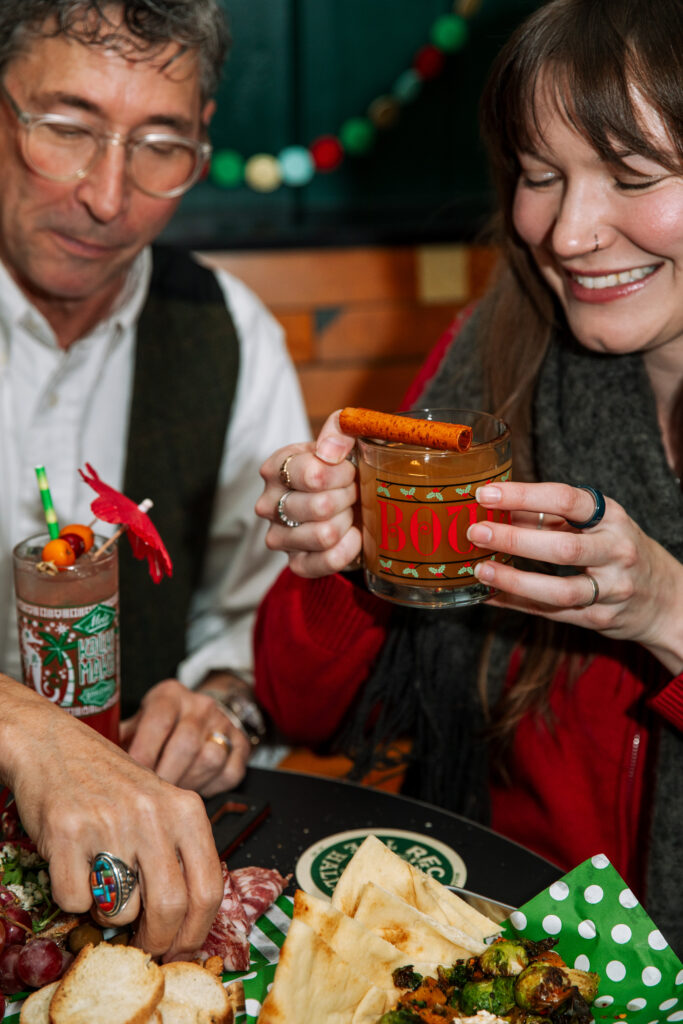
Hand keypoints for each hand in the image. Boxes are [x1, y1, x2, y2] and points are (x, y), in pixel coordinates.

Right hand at [1, 678, 223, 960]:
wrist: (55, 745)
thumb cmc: (111, 782)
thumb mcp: (160, 806)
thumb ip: (178, 853)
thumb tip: (187, 924)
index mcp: (185, 808)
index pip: (208, 887)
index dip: (196, 932)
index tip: (183, 950)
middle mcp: (152, 813)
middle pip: (169, 908)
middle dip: (156, 941)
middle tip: (144, 946)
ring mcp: (110, 821)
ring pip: (120, 910)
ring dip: (109, 914)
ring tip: (102, 883)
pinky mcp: (67, 831)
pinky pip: (75, 899)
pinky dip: (72, 898)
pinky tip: (74, 867)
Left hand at [120, 678, 250, 795]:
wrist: (198, 714)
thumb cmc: (157, 727)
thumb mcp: (135, 724)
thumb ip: (118, 742)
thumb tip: (93, 768)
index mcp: (169, 695)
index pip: (158, 721)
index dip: (143, 753)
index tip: (129, 779)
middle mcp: (200, 704)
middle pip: (185, 745)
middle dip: (165, 776)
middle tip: (148, 798)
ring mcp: (223, 723)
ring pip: (210, 759)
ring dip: (188, 783)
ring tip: (171, 794)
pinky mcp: (241, 743)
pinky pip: (230, 772)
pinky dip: (212, 787)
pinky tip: (195, 787)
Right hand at [255, 409, 360, 576]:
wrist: (353, 502)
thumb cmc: (344, 468)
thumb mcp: (344, 438)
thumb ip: (339, 429)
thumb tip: (329, 452)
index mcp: (276, 468)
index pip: (313, 475)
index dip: (342, 473)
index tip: (348, 469)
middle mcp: (268, 504)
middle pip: (322, 506)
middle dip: (348, 497)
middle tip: (351, 492)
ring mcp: (279, 537)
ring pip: (325, 534)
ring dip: (347, 521)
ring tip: (347, 511)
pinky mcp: (296, 563)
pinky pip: (328, 561)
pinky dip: (349, 548)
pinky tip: (352, 534)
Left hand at [469, 481, 682, 674]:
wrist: (665, 597)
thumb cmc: (617, 549)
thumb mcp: (595, 523)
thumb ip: (551, 516)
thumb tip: (496, 509)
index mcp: (611, 517)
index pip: (565, 500)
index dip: (523, 496)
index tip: (486, 495)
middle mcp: (616, 551)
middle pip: (563, 548)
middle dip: (514, 541)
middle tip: (476, 533)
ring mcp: (612, 589)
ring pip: (560, 590)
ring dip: (514, 581)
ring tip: (481, 570)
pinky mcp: (600, 619)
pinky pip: (553, 613)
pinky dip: (518, 604)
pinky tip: (490, 596)